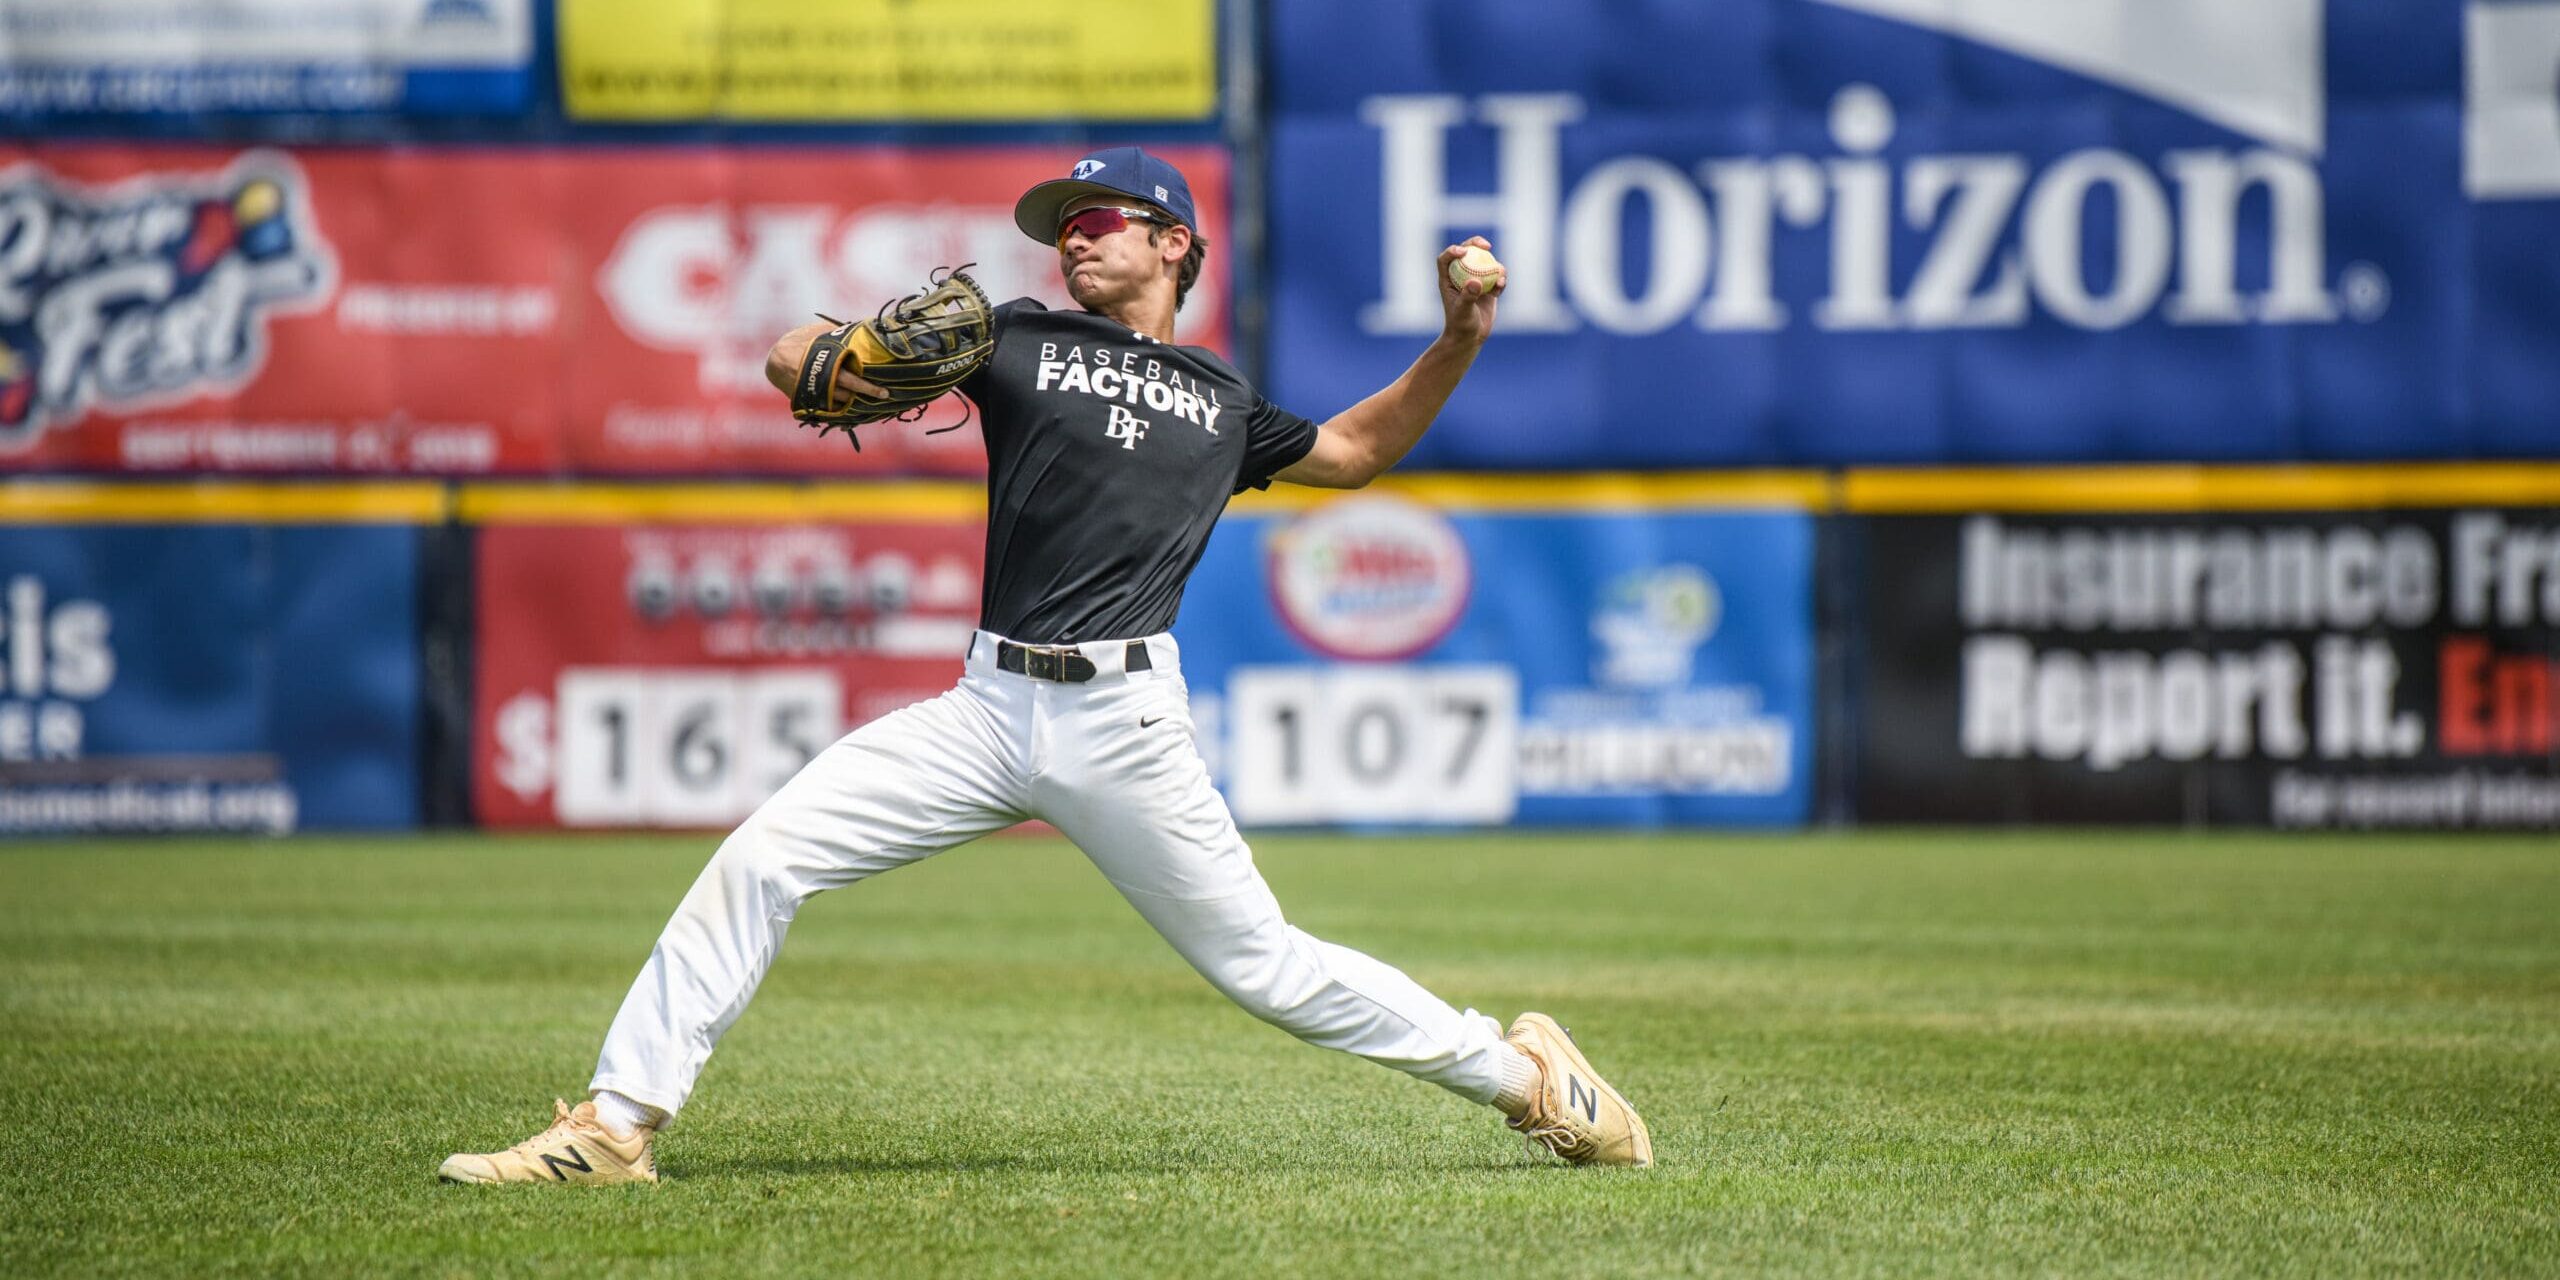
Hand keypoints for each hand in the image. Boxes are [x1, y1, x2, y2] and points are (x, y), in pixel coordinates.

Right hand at [764, 320, 888, 398]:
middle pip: (851, 389)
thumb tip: (859, 326)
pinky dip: (841, 406)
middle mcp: (826, 378)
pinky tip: (849, 403)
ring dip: (853, 399)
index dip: (870, 383)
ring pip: (842, 400)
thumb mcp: (819, 333)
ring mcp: (818, 391)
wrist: (775, 360)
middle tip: (885, 395)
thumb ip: (838, 333)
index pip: (855, 373)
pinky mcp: (812, 401)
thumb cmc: (800, 342)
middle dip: (869, 392)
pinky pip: (831, 408)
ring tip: (865, 396)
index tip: (885, 388)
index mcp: (829, 361)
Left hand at [1435, 236, 1502, 345]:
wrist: (1470, 338)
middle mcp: (1461, 277)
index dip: (1453, 250)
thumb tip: (1475, 281)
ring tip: (1500, 274)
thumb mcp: (1463, 311)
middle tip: (1486, 245)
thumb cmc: (1461, 326)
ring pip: (1485, 263)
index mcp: (1448, 280)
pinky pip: (1496, 278)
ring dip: (1494, 264)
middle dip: (1476, 244)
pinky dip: (1500, 279)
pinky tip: (1500, 286)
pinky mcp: (1488, 288)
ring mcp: (1475, 281)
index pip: (1445, 259)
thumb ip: (1468, 296)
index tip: (1464, 251)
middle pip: (1467, 253)